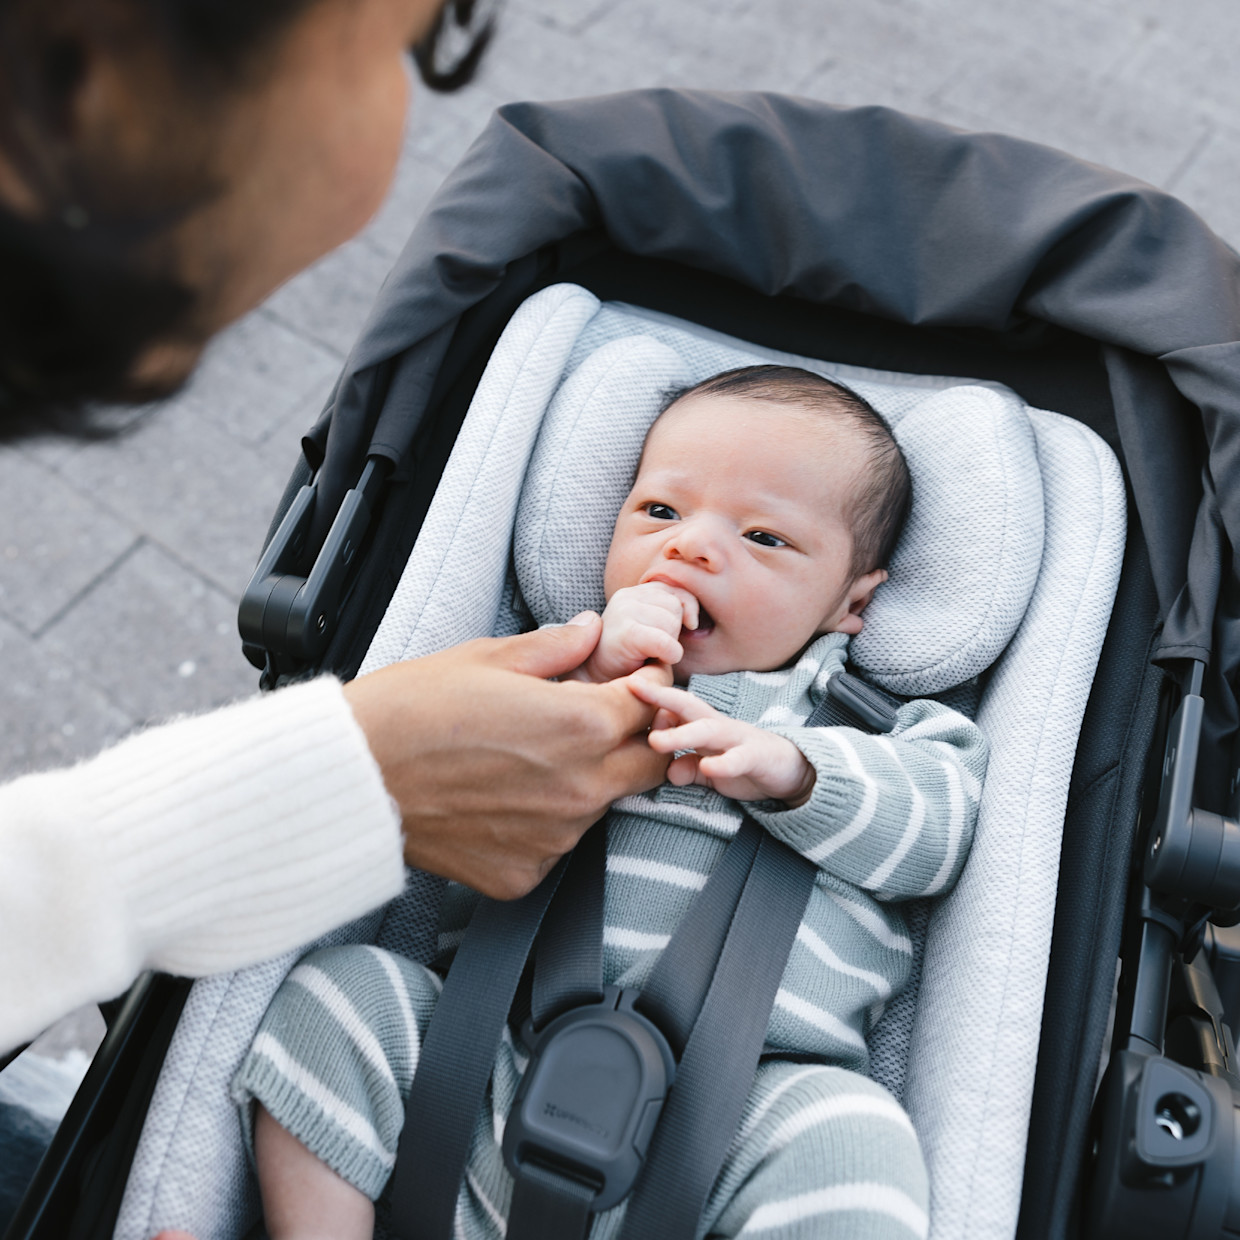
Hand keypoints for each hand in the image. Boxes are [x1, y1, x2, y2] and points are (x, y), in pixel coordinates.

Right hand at [343, 615, 670, 898]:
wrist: (350, 780)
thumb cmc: (409, 710)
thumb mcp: (486, 658)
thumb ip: (555, 648)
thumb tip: (590, 632)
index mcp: (582, 725)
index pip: (653, 705)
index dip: (648, 686)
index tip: (634, 680)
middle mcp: (581, 788)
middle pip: (652, 763)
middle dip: (640, 736)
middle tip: (602, 718)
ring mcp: (556, 838)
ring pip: (605, 803)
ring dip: (590, 778)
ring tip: (532, 755)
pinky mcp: (526, 873)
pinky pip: (558, 842)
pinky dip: (546, 819)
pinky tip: (504, 795)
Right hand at [572, 582, 699, 682]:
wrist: (594, 682)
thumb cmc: (629, 658)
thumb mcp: (654, 628)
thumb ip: (673, 613)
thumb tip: (694, 619)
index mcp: (635, 591)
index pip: (678, 590)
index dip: (686, 612)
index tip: (681, 631)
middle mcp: (627, 595)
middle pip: (676, 606)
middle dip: (674, 631)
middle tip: (653, 648)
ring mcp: (623, 612)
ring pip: (672, 624)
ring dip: (669, 645)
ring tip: (647, 654)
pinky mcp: (625, 632)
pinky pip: (665, 642)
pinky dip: (668, 656)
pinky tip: (652, 662)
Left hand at [629, 678, 815, 806]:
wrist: (791, 770)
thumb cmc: (744, 763)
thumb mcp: (710, 769)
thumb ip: (687, 769)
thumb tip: (668, 772)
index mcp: (705, 726)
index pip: (674, 709)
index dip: (651, 699)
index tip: (622, 687)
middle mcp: (719, 727)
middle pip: (688, 707)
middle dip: (661, 698)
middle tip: (633, 688)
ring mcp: (738, 739)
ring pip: (708, 731)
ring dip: (682, 735)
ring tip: (657, 742)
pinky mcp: (756, 757)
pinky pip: (738, 760)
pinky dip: (723, 764)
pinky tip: (707, 768)